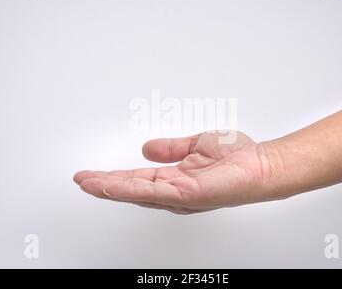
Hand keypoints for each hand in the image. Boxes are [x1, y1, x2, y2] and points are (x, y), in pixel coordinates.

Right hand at [73, 131, 284, 213]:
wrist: (260, 164)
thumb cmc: (236, 158)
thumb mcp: (196, 145)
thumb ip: (171, 148)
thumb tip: (147, 148)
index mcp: (174, 178)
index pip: (138, 179)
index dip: (114, 176)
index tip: (93, 173)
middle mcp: (173, 191)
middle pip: (132, 189)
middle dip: (104, 185)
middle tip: (81, 180)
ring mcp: (179, 195)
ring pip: (136, 193)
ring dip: (109, 188)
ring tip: (87, 183)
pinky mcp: (186, 195)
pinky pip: (151, 193)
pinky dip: (128, 190)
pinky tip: (111, 186)